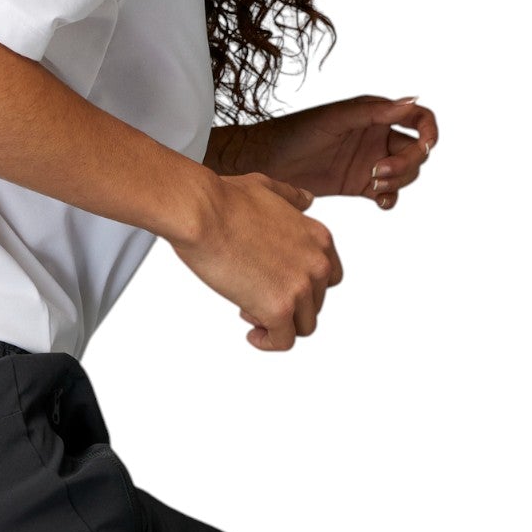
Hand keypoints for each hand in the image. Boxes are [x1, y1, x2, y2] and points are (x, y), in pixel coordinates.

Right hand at [171, 172, 342, 351]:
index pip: (329, 277)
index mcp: (317, 237)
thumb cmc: (224, 201)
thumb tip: (304, 199)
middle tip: (256, 297)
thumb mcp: (269, 189)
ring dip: (278, 324)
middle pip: (316, 303)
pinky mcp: (279, 310)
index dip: (303, 285)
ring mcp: (300, 288)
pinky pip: (283, 342)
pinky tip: (252, 334)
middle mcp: (316, 263)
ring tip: (250, 311)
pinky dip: (268, 342)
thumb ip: (292, 199)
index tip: (281, 285)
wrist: (202, 214)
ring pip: (303, 326)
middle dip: (288, 304)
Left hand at [212, 96, 439, 210]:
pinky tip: (381, 202)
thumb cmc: (297, 132)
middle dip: (406, 163)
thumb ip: (375, 111)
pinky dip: (390, 199)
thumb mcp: (337, 118)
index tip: (425, 146)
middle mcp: (377, 137)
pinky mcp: (358, 185)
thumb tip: (412, 100)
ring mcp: (370, 162)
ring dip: (398, 181)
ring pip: (404, 175)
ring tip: (373, 182)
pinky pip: (387, 194)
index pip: (418, 119)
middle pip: (414, 152)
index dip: (429, 131)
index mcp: (377, 115)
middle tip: (378, 171)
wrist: (267, 161)